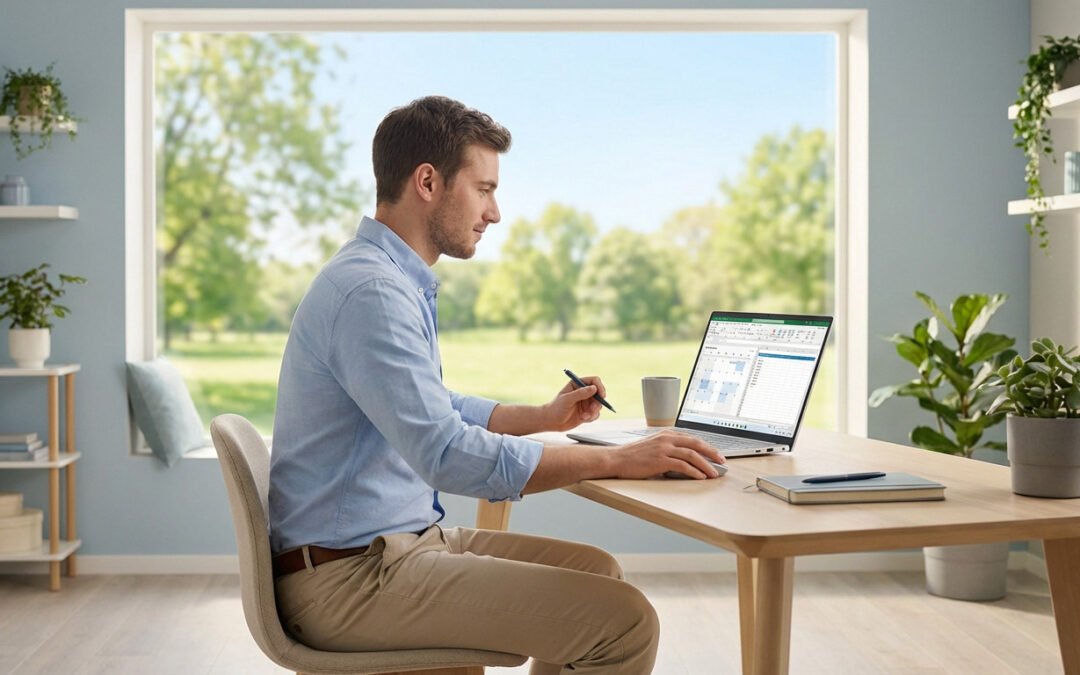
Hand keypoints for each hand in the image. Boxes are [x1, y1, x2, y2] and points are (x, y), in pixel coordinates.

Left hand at [541, 375, 607, 431]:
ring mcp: (586, 402)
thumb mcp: (567, 400)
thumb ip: (580, 393)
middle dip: (598, 402)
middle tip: (592, 409)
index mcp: (577, 384)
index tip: (602, 396)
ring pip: (599, 405)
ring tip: (584, 416)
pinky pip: (596, 414)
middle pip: (599, 393)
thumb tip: (594, 388)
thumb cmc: (556, 408)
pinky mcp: (587, 412)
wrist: (551, 422)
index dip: (600, 387)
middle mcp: (583, 392)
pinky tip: (583, 419)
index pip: (594, 381)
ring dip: (594, 411)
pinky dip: (592, 417)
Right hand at [611, 431, 725, 479]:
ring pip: (692, 454)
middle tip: (722, 462)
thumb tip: (684, 461)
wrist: (616, 459)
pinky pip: (683, 465)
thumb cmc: (632, 456)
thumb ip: (668, 450)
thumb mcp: (652, 447)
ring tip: (714, 473)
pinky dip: (694, 471)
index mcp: (666, 434)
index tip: (716, 454)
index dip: (707, 446)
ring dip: (706, 465)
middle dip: (712, 453)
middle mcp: (667, 439)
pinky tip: (700, 477)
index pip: (692, 438)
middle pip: (696, 443)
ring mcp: (664, 449)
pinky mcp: (660, 460)